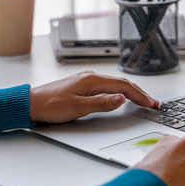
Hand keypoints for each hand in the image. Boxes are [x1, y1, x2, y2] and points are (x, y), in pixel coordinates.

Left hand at [29, 70, 158, 122]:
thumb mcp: (78, 108)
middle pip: (122, 84)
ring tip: (143, 101)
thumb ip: (102, 103)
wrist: (31, 103)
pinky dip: (120, 92)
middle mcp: (92, 77)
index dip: (139, 96)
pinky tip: (123, 97)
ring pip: (116, 84)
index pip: (123, 87)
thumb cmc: (50, 105)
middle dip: (140, 94)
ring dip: (131, 92)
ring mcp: (88, 80)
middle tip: (153, 103)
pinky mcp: (84, 85)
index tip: (151, 104)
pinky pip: (108, 86)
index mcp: (93, 80)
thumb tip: (121, 99)